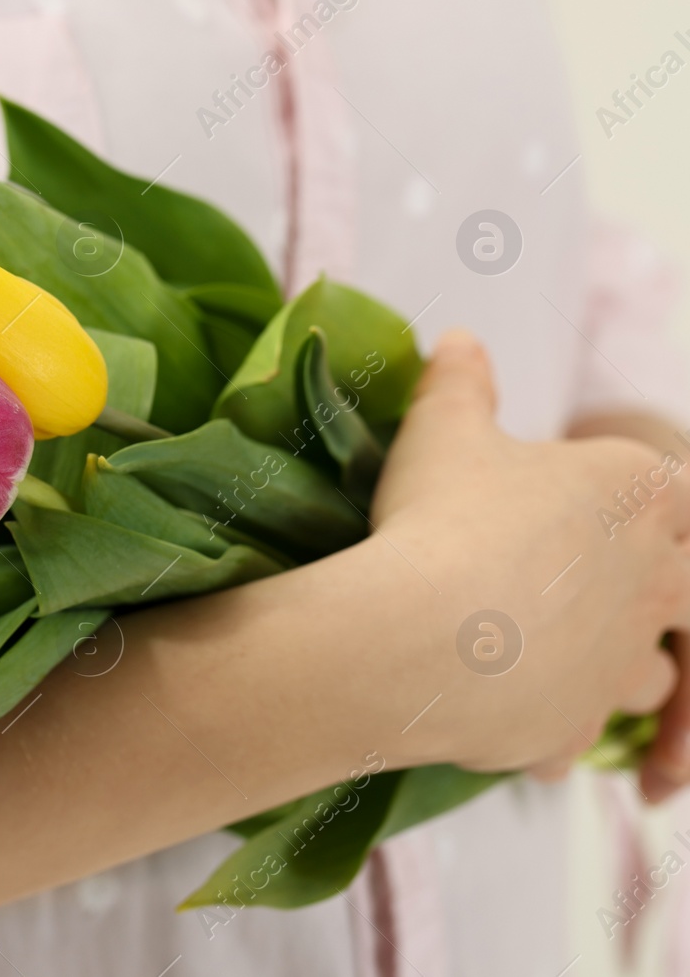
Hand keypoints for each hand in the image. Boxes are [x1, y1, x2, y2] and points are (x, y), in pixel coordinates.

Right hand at [371, 330, 689, 772]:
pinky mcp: (572, 726)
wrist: (417, 636)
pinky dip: (541, 730)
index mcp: (636, 493)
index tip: (595, 509)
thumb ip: (459, 381)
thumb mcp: (441, 428)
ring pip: (649, 676)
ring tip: (552, 662)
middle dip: (659, 602)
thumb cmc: (441, 517)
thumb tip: (459, 343)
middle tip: (591, 603)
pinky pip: (569, 736)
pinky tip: (494, 715)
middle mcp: (652, 579)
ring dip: (613, 672)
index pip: (679, 493)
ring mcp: (617, 661)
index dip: (644, 502)